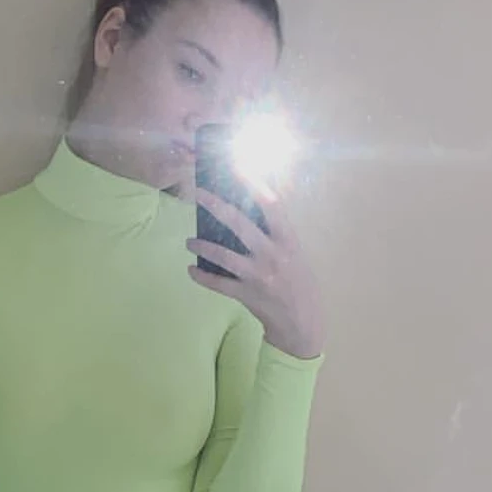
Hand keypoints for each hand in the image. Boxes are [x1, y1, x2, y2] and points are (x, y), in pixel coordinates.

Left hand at [187, 185, 323, 360]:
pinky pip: (218, 284)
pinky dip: (202, 276)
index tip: (237, 168)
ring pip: (224, 256)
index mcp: (288, 241)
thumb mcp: (295, 254)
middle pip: (240, 224)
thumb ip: (276, 235)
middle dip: (216, 206)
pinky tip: (191, 269)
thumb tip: (247, 210)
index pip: (272, 205)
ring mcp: (258, 276)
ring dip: (203, 246)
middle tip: (198, 193)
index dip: (254, 184)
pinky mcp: (246, 295)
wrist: (302, 323)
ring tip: (189, 240)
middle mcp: (273, 255)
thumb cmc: (298, 282)